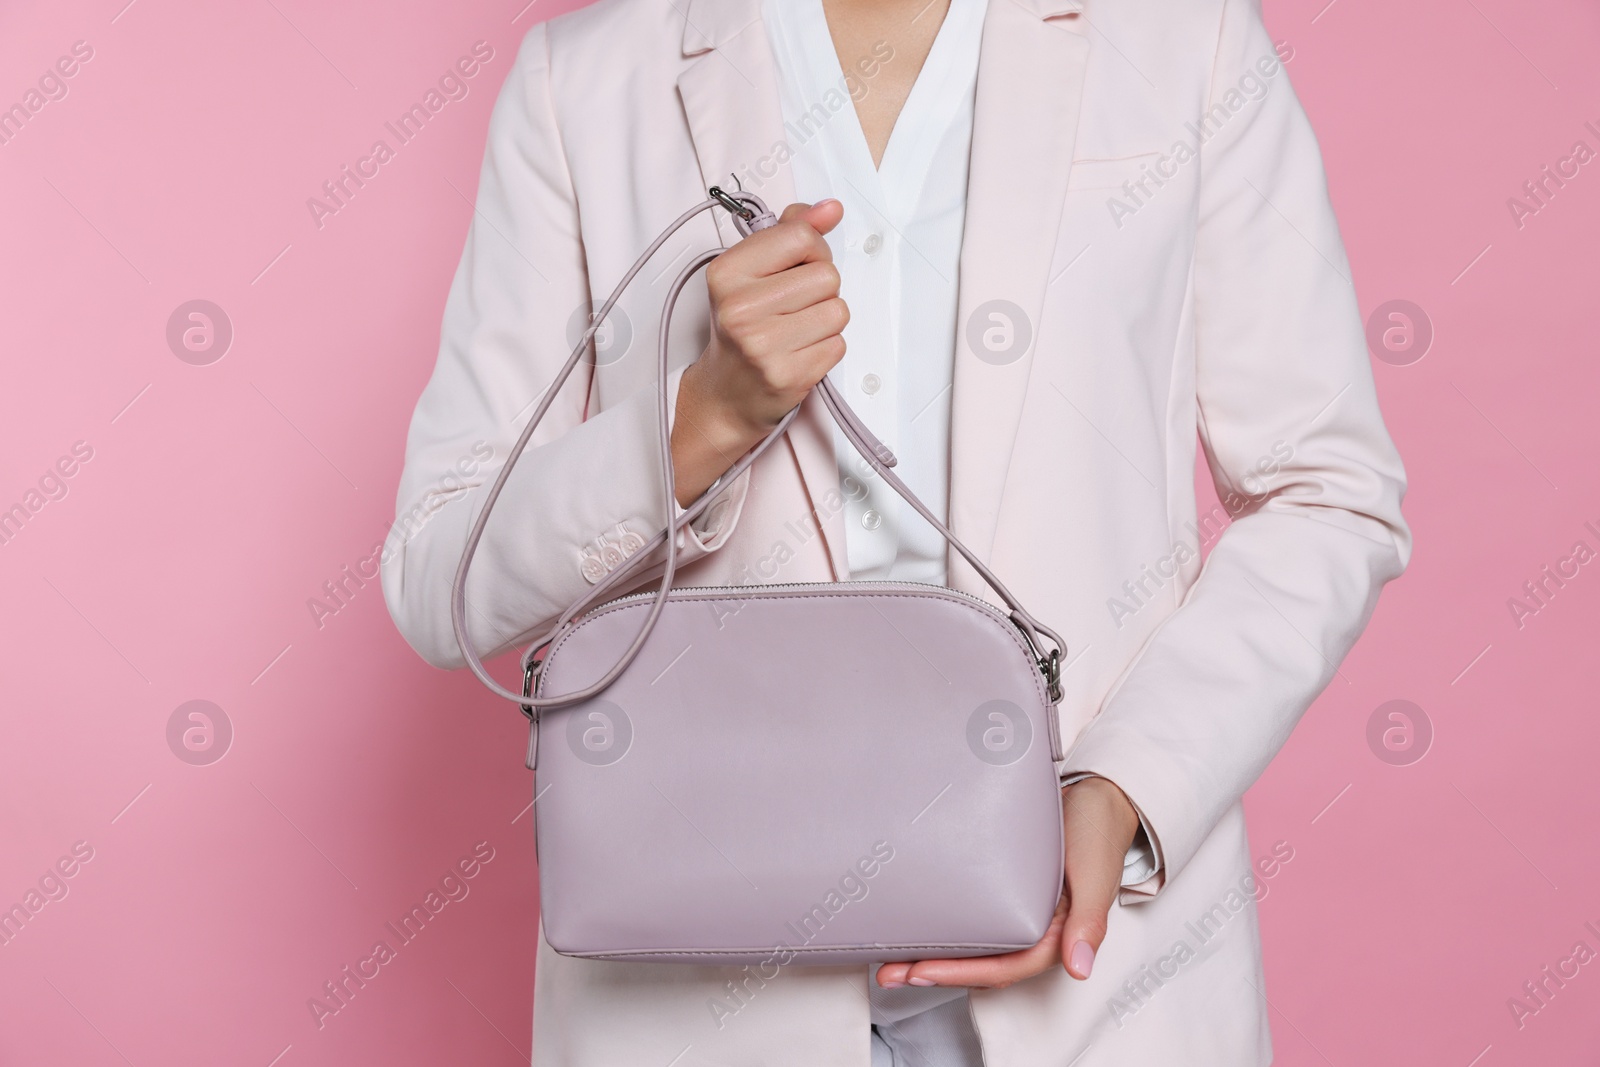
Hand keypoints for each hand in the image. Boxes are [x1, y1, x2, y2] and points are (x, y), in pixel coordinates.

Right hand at [670, 200, 848, 505]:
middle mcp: (739, 308)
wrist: (727, 394)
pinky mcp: (787, 376)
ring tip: (797, 330)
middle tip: (794, 306)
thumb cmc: (743, 325)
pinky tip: (800, 352)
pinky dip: (827, 347)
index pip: (800, 237)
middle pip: (827, 276)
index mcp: (726, 273)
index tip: (798, 267)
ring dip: (827, 320)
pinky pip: (838, 344)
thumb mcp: (753, 271)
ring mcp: (763, 346)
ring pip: (838, 310)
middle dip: (821, 289)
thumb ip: (791, 232)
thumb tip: (831, 208)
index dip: (813, 250)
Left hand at [875, 776, 1140, 989]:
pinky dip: (947, 928)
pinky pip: (975, 920)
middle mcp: (1036, 934)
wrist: (1097, 798)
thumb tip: (1079, 969)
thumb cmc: (1097, 834)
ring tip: (889, 960)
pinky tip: (917, 925)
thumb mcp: (1094, 877)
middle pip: (982, 966)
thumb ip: (1088, 924)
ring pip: (974, 948)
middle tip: (889, 973)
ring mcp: (1021, 916)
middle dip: (935, 973)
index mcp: (1058, 938)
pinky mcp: (1008, 894)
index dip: (962, 974)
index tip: (921, 972)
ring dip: (934, 956)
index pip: (1005, 968)